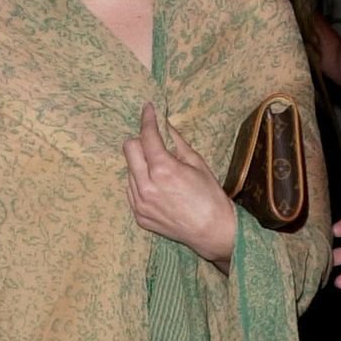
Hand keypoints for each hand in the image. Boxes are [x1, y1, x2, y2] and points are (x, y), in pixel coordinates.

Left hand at [123, 103, 236, 269]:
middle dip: (140, 141)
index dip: (147, 119)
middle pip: (128, 149)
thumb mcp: (197, 163)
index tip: (148, 109)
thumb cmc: (210, 196)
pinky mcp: (139, 215)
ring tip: (161, 172)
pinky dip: (142, 183)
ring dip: (141, 165)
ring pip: (129, 171)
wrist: (211, 231)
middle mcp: (146, 186)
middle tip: (154, 144)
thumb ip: (177, 143)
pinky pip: (132, 190)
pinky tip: (159, 189)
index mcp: (163, 169)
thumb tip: (166, 126)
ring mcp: (140, 203)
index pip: (147, 136)